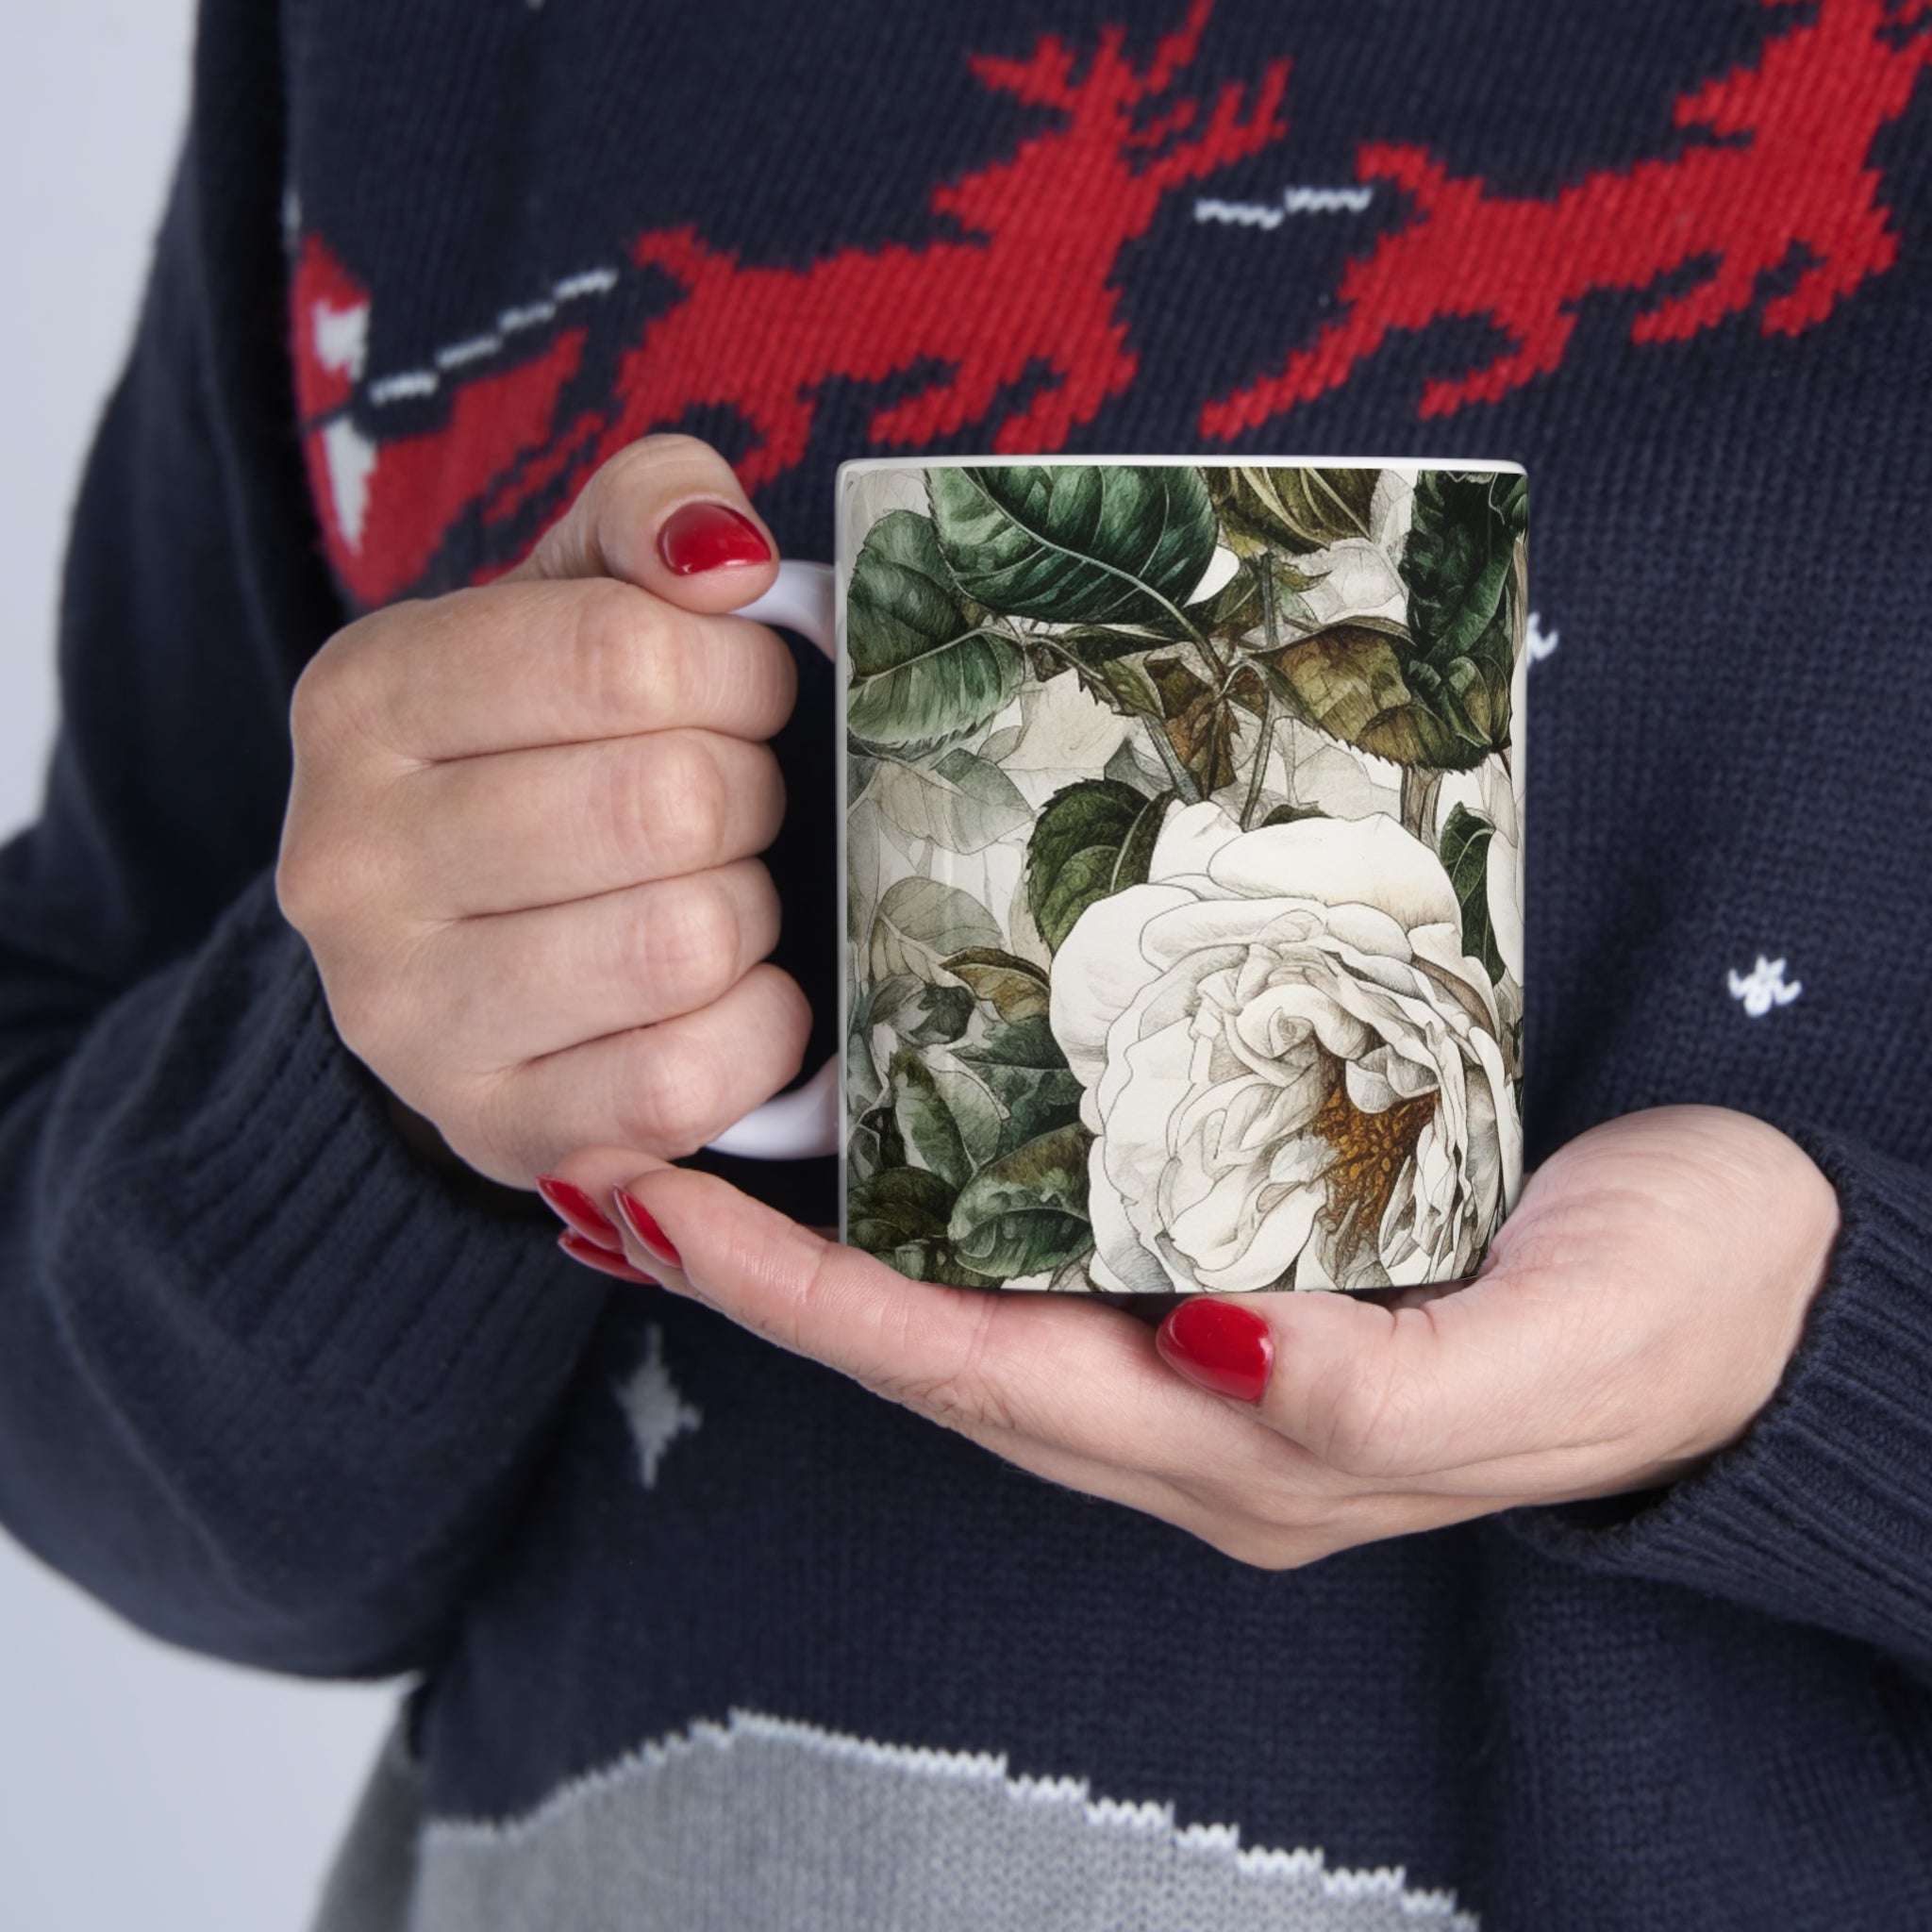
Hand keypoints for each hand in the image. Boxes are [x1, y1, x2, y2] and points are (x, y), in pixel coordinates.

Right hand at [277, 435, 808, 1186]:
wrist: (459, 949)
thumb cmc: (545, 752)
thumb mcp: (574, 597)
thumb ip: (650, 514)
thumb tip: (727, 557)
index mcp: (364, 698)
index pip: (623, 653)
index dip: (739, 672)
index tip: (746, 694)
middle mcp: (349, 862)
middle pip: (669, 802)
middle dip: (750, 794)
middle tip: (734, 803)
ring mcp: (405, 1017)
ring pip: (685, 941)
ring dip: (751, 912)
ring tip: (718, 892)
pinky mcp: (494, 1130)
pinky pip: (686, 1081)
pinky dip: (757, 1030)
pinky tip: (732, 994)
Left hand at [544, 1107, 1839, 1565]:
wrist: (1775, 1277)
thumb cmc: (1680, 1310)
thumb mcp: (1556, 1354)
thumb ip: (1382, 1385)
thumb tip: (1210, 1348)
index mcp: (1250, 1448)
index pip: (977, 1375)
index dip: (809, 1304)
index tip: (659, 1211)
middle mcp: (1199, 1408)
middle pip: (936, 1350)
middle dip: (767, 1276)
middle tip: (617, 1165)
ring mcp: (1216, 1344)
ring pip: (977, 1304)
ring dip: (832, 1246)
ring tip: (699, 1154)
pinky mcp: (1251, 1264)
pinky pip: (1057, 1243)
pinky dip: (947, 1203)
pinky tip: (893, 1140)